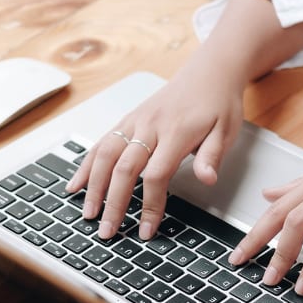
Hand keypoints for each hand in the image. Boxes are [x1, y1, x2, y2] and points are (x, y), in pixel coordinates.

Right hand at [66, 61, 246, 240]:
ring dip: (93, 186)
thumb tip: (207, 179)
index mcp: (176, 132)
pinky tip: (76, 184)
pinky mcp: (128, 120)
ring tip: (88, 213)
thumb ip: (212, 156)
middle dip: (113, 203)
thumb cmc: (218, 102)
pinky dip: (86, 164)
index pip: (156, 174)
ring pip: (106, 155)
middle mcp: (150, 126)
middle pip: (124, 168)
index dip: (150, 205)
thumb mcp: (226, 130)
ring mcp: (135, 121)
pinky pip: (102, 142)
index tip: (147, 230)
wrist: (208, 71)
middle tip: (107, 231)